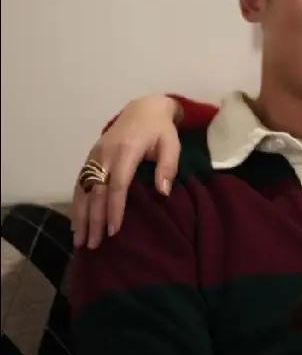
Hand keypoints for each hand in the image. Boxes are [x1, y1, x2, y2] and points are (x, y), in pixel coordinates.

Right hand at [72, 95, 181, 249]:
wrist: (143, 109)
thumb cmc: (160, 131)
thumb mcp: (172, 144)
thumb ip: (168, 167)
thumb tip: (163, 192)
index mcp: (126, 151)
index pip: (118, 185)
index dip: (114, 209)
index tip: (114, 231)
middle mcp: (106, 154)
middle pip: (97, 191)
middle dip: (94, 220)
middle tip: (93, 244)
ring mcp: (95, 156)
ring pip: (84, 189)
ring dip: (80, 216)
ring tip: (79, 240)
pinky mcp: (90, 158)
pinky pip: (80, 183)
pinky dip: (76, 203)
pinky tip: (76, 222)